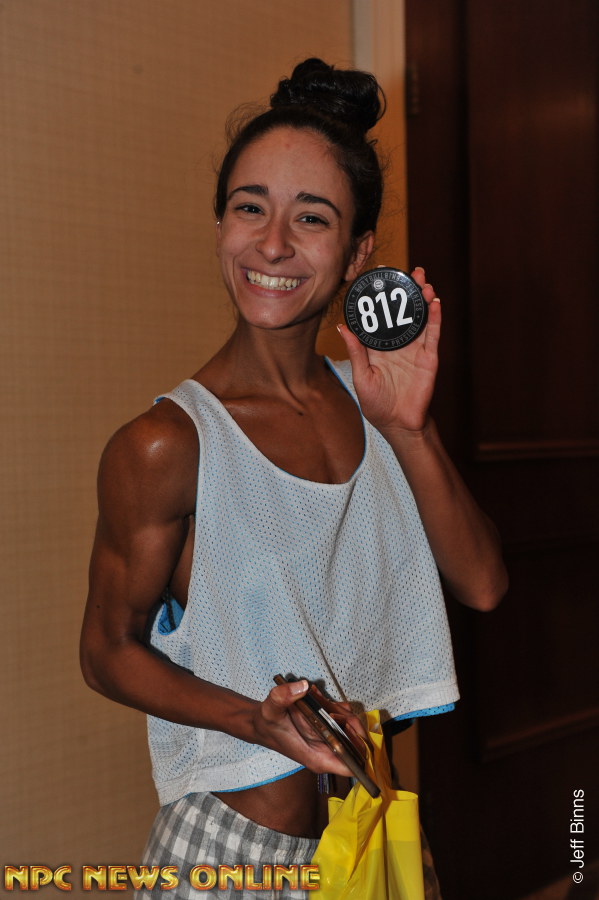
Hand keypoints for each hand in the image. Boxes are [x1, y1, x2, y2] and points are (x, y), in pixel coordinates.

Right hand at [251, 680, 365, 776]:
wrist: (262, 723)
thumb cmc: (268, 724)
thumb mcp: (270, 710)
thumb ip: (283, 697)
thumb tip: (302, 686)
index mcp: (319, 759)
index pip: (352, 765)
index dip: (359, 747)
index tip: (347, 725)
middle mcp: (328, 752)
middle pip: (357, 742)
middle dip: (349, 721)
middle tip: (329, 706)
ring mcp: (329, 741)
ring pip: (351, 727)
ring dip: (341, 710)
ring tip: (317, 698)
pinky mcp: (328, 729)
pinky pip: (343, 717)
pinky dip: (335, 705)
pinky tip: (318, 697)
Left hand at [337, 267, 439, 434]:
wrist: (397, 424)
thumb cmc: (377, 404)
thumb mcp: (361, 376)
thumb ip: (356, 351)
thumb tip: (342, 327)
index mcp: (381, 346)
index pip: (382, 316)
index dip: (383, 297)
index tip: (380, 277)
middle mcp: (399, 344)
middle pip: (404, 311)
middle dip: (407, 290)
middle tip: (408, 270)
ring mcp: (415, 350)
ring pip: (420, 318)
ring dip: (422, 298)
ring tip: (423, 279)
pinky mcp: (429, 359)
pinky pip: (433, 335)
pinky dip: (435, 318)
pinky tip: (434, 302)